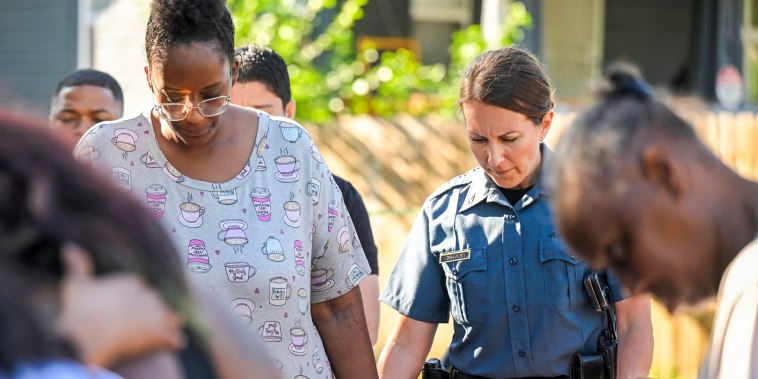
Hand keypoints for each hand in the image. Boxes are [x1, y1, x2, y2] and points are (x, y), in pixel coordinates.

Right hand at [56, 244, 183, 367]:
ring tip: (166, 333)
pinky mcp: (161, 335)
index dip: (136, 298)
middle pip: (157, 302)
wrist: (85, 336)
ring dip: (168, 325)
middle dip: (153, 311)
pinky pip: (175, 339)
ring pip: (170, 318)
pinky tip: (170, 345)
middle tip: (146, 323)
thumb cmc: (78, 310)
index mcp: (132, 282)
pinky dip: (173, 342)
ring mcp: (157, 315)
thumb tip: (69, 246)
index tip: (129, 307)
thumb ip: (77, 266)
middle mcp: (149, 295)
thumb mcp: (75, 285)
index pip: (140, 287)